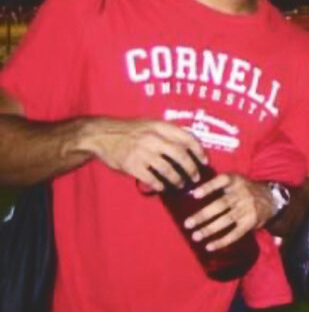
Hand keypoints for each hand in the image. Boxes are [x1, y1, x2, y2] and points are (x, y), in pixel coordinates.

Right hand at [82, 118, 206, 191]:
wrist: (101, 135)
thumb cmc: (129, 130)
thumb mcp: (150, 124)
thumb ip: (168, 132)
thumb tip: (189, 145)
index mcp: (160, 126)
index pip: (187, 138)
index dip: (199, 151)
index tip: (204, 161)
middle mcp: (153, 138)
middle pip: (181, 155)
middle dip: (192, 169)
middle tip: (195, 177)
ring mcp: (142, 152)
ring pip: (168, 170)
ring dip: (178, 180)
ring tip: (181, 185)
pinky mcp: (132, 165)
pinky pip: (152, 179)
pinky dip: (160, 185)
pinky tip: (163, 188)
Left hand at [184, 174, 274, 250]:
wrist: (271, 198)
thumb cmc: (244, 189)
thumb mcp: (235, 180)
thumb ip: (218, 184)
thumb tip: (191, 192)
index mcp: (236, 180)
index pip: (221, 181)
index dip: (208, 187)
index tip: (194, 195)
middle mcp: (242, 193)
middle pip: (221, 204)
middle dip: (203, 215)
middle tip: (187, 224)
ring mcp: (247, 208)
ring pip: (226, 220)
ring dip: (210, 229)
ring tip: (195, 236)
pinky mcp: (250, 222)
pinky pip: (235, 233)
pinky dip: (222, 241)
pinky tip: (210, 246)